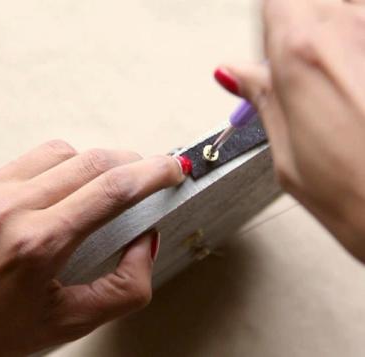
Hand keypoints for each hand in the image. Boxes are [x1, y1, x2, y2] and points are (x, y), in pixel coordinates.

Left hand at [0, 140, 184, 355]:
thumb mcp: (70, 324)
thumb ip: (125, 285)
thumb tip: (144, 241)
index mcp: (37, 244)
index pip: (112, 189)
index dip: (152, 173)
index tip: (171, 169)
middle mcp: (7, 208)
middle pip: (90, 161)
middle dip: (130, 162)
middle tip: (147, 172)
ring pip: (59, 152)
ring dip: (92, 163)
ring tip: (103, 184)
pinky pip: (25, 162)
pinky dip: (55, 170)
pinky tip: (59, 190)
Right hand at [214, 0, 364, 260]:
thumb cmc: (360, 198)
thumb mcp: (287, 155)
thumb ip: (262, 99)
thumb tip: (236, 74)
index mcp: (303, 53)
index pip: (274, 1)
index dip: (270, 25)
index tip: (271, 53)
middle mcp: (351, 28)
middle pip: (313, 2)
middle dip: (304, 29)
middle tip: (303, 72)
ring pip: (347, 12)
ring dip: (339, 37)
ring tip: (342, 83)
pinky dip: (356, 53)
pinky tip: (355, 88)